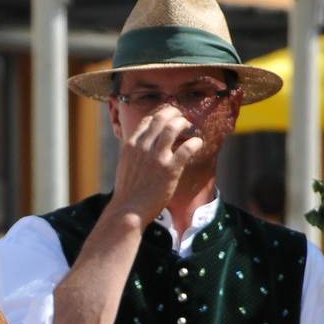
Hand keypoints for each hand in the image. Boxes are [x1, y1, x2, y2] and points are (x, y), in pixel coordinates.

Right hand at [109, 106, 206, 225]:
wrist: (128, 210)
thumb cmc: (127, 191)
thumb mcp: (125, 165)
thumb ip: (135, 152)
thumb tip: (143, 145)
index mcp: (131, 146)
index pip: (147, 120)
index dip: (160, 115)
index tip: (168, 117)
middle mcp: (143, 147)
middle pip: (161, 118)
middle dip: (174, 113)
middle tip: (182, 118)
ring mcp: (156, 158)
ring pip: (173, 127)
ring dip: (183, 123)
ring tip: (189, 127)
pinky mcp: (170, 169)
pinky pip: (187, 147)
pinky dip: (195, 142)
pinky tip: (198, 143)